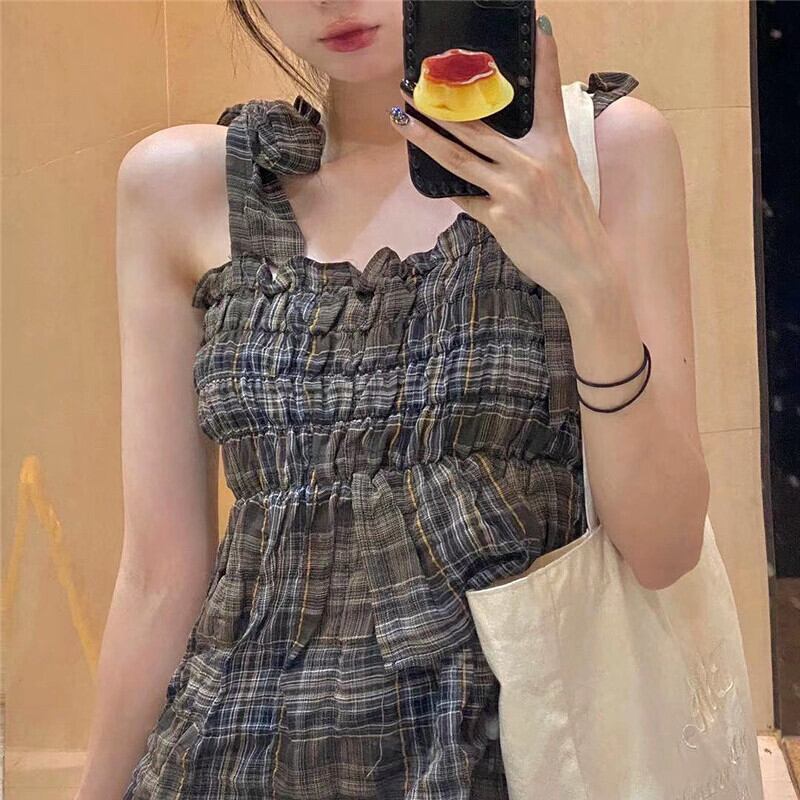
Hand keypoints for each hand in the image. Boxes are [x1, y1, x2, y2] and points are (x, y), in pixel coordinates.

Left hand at [390, 15, 611, 305]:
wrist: (585, 267)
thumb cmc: (574, 223)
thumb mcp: (565, 178)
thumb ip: (536, 157)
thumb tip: (499, 147)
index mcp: (556, 147)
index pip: (548, 96)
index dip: (544, 61)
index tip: (541, 27)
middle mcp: (534, 162)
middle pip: (478, 126)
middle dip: (442, 104)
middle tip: (414, 88)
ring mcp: (514, 189)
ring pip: (458, 157)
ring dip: (425, 137)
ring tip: (402, 121)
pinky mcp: (500, 216)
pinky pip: (465, 198)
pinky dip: (451, 191)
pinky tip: (434, 181)